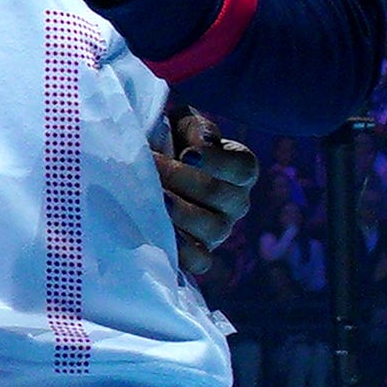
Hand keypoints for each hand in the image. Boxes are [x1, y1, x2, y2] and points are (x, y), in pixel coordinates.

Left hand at [158, 111, 254, 265]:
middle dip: (182, 180)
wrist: (145, 175)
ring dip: (179, 213)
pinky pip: (200, 261)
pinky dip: (181, 250)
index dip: (216, 162)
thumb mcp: (181, 125)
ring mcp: (219, 231)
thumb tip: (202, 143)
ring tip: (152, 198)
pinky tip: (155, 232)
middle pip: (221, 196)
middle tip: (152, 168)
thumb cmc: (168, 143)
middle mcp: (236, 202)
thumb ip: (194, 128)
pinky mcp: (200, 253)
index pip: (242, 168)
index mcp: (239, 170)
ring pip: (213, 228)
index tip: (186, 154)